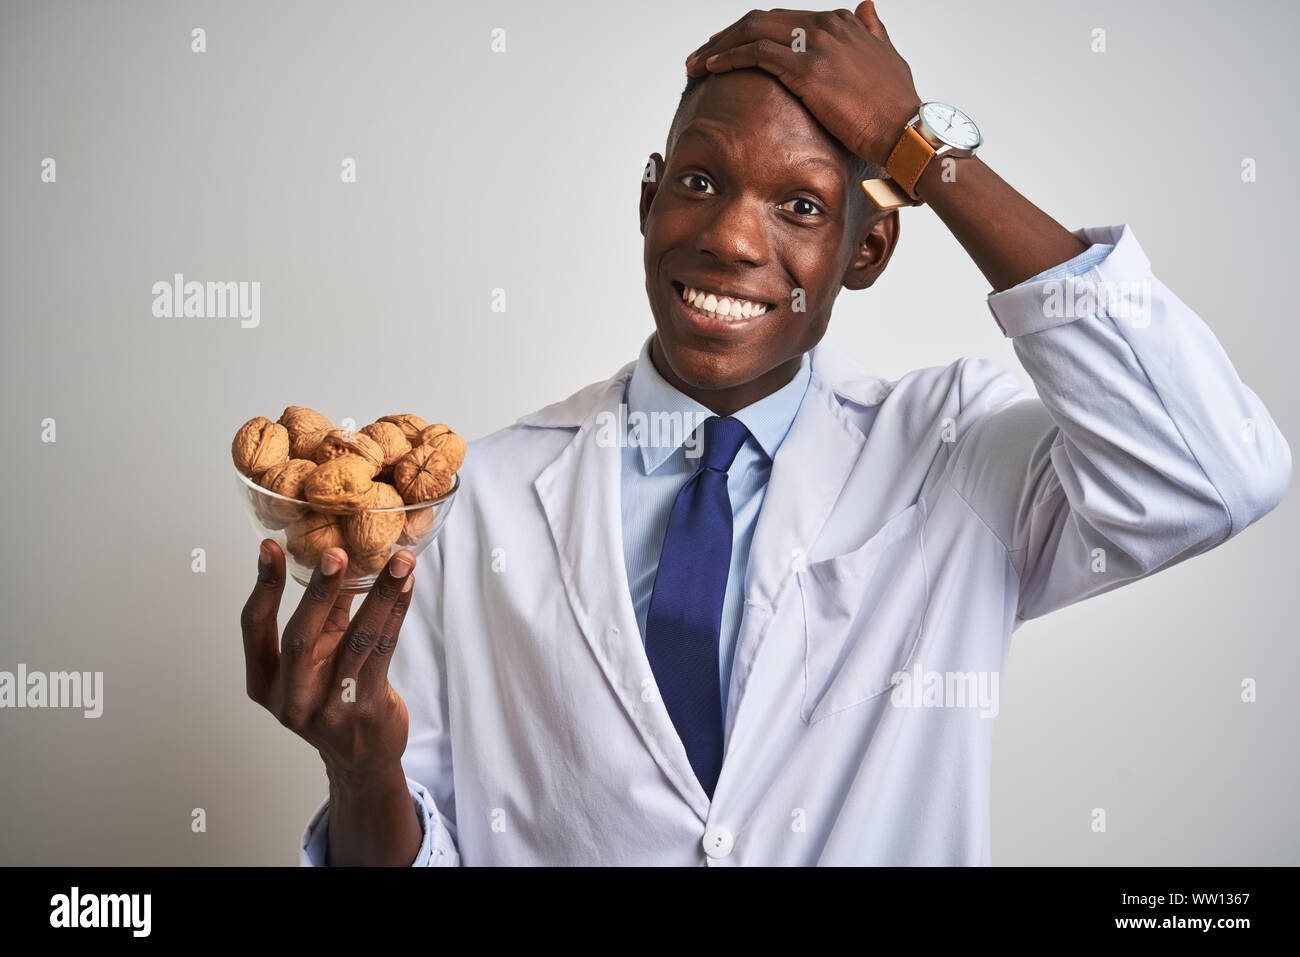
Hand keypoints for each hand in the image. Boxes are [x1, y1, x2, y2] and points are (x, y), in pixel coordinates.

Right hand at [240, 540, 416, 786]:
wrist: (362, 758)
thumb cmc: (333, 698)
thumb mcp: (316, 661)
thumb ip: (324, 617)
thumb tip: (337, 557)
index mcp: (265, 681)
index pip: (254, 627)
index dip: (263, 586)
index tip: (270, 547)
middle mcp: (290, 696)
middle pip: (300, 636)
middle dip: (320, 591)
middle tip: (337, 553)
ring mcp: (327, 706)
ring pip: (355, 640)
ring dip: (381, 594)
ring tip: (400, 561)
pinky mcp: (365, 707)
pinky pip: (384, 650)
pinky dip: (397, 612)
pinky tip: (407, 586)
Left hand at [685, 2, 921, 169]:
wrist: (908, 130)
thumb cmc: (898, 106)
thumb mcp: (888, 57)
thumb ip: (873, 31)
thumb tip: (867, 7)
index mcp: (841, 23)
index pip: (784, 19)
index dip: (753, 33)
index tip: (732, 51)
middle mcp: (827, 25)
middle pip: (763, 19)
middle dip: (727, 36)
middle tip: (702, 55)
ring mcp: (816, 43)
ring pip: (752, 30)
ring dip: (718, 45)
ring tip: (695, 64)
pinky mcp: (807, 67)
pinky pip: (755, 53)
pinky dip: (728, 57)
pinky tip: (710, 69)